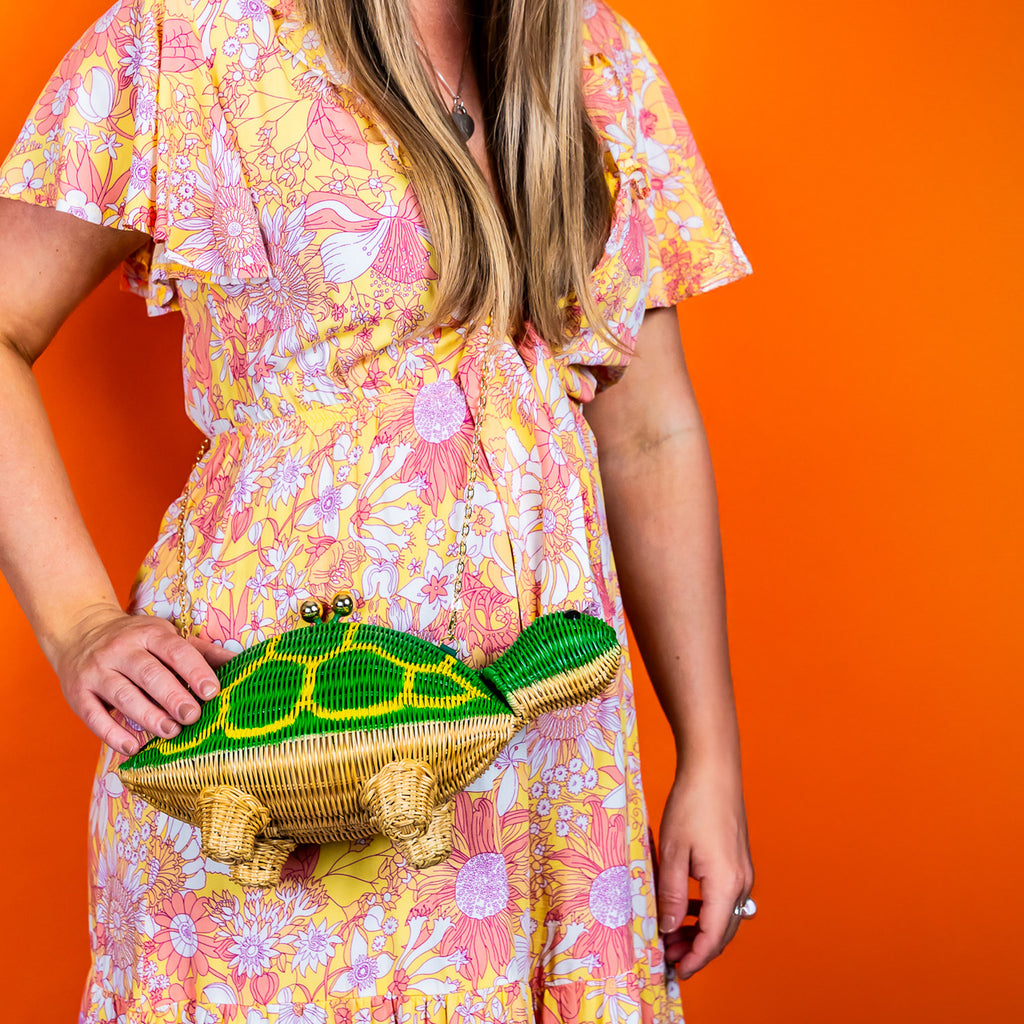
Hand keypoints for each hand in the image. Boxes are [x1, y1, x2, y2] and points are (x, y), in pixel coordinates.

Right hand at [50, 603, 233, 755]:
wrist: (79, 631)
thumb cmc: (137, 640)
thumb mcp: (166, 636)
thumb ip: (201, 652)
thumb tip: (242, 662)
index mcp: (149, 634)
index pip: (175, 650)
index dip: (194, 670)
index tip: (212, 691)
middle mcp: (121, 650)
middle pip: (149, 674)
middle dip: (173, 696)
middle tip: (194, 717)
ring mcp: (97, 671)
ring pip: (123, 695)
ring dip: (148, 716)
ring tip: (171, 732)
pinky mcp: (78, 694)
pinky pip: (94, 717)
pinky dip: (113, 735)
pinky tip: (133, 748)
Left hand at [655, 765, 753, 979]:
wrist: (713, 770)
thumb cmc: (692, 805)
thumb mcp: (673, 852)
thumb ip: (673, 895)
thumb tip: (669, 929)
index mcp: (726, 884)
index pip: (713, 938)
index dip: (694, 959)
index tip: (675, 971)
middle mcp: (741, 882)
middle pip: (723, 932)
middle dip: (696, 949)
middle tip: (667, 955)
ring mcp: (743, 871)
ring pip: (725, 916)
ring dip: (701, 930)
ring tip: (672, 933)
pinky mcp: (738, 861)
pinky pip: (726, 898)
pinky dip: (708, 910)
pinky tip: (686, 907)